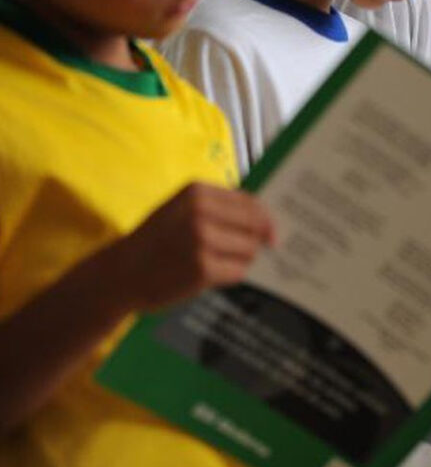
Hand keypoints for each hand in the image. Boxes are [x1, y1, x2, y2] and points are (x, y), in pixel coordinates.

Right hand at [100, 183, 274, 310]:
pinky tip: (216, 274)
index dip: (267, 217)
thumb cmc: (157, 241)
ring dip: (245, 259)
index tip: (274, 229)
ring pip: (250, 249)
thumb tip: (266, 218)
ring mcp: (202, 241)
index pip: (250, 202)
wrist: (120, 274)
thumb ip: (219, 208)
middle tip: (262, 249)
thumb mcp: (181, 210)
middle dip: (260, 239)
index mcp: (197, 192)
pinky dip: (234, 274)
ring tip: (223, 261)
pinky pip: (239, 271)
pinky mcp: (203, 269)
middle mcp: (200, 212)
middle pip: (256, 225)